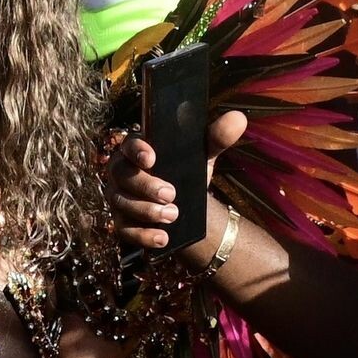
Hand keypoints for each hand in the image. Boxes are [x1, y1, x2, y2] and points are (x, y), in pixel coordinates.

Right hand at [107, 110, 245, 252]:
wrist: (187, 207)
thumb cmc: (187, 172)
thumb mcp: (203, 155)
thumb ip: (217, 137)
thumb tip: (238, 119)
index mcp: (138, 149)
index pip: (129, 144)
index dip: (137, 151)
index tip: (152, 159)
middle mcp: (122, 171)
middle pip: (123, 175)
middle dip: (146, 186)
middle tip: (171, 195)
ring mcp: (119, 198)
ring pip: (122, 203)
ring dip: (147, 211)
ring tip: (173, 216)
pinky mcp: (122, 222)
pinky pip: (125, 229)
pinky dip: (144, 235)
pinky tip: (163, 238)